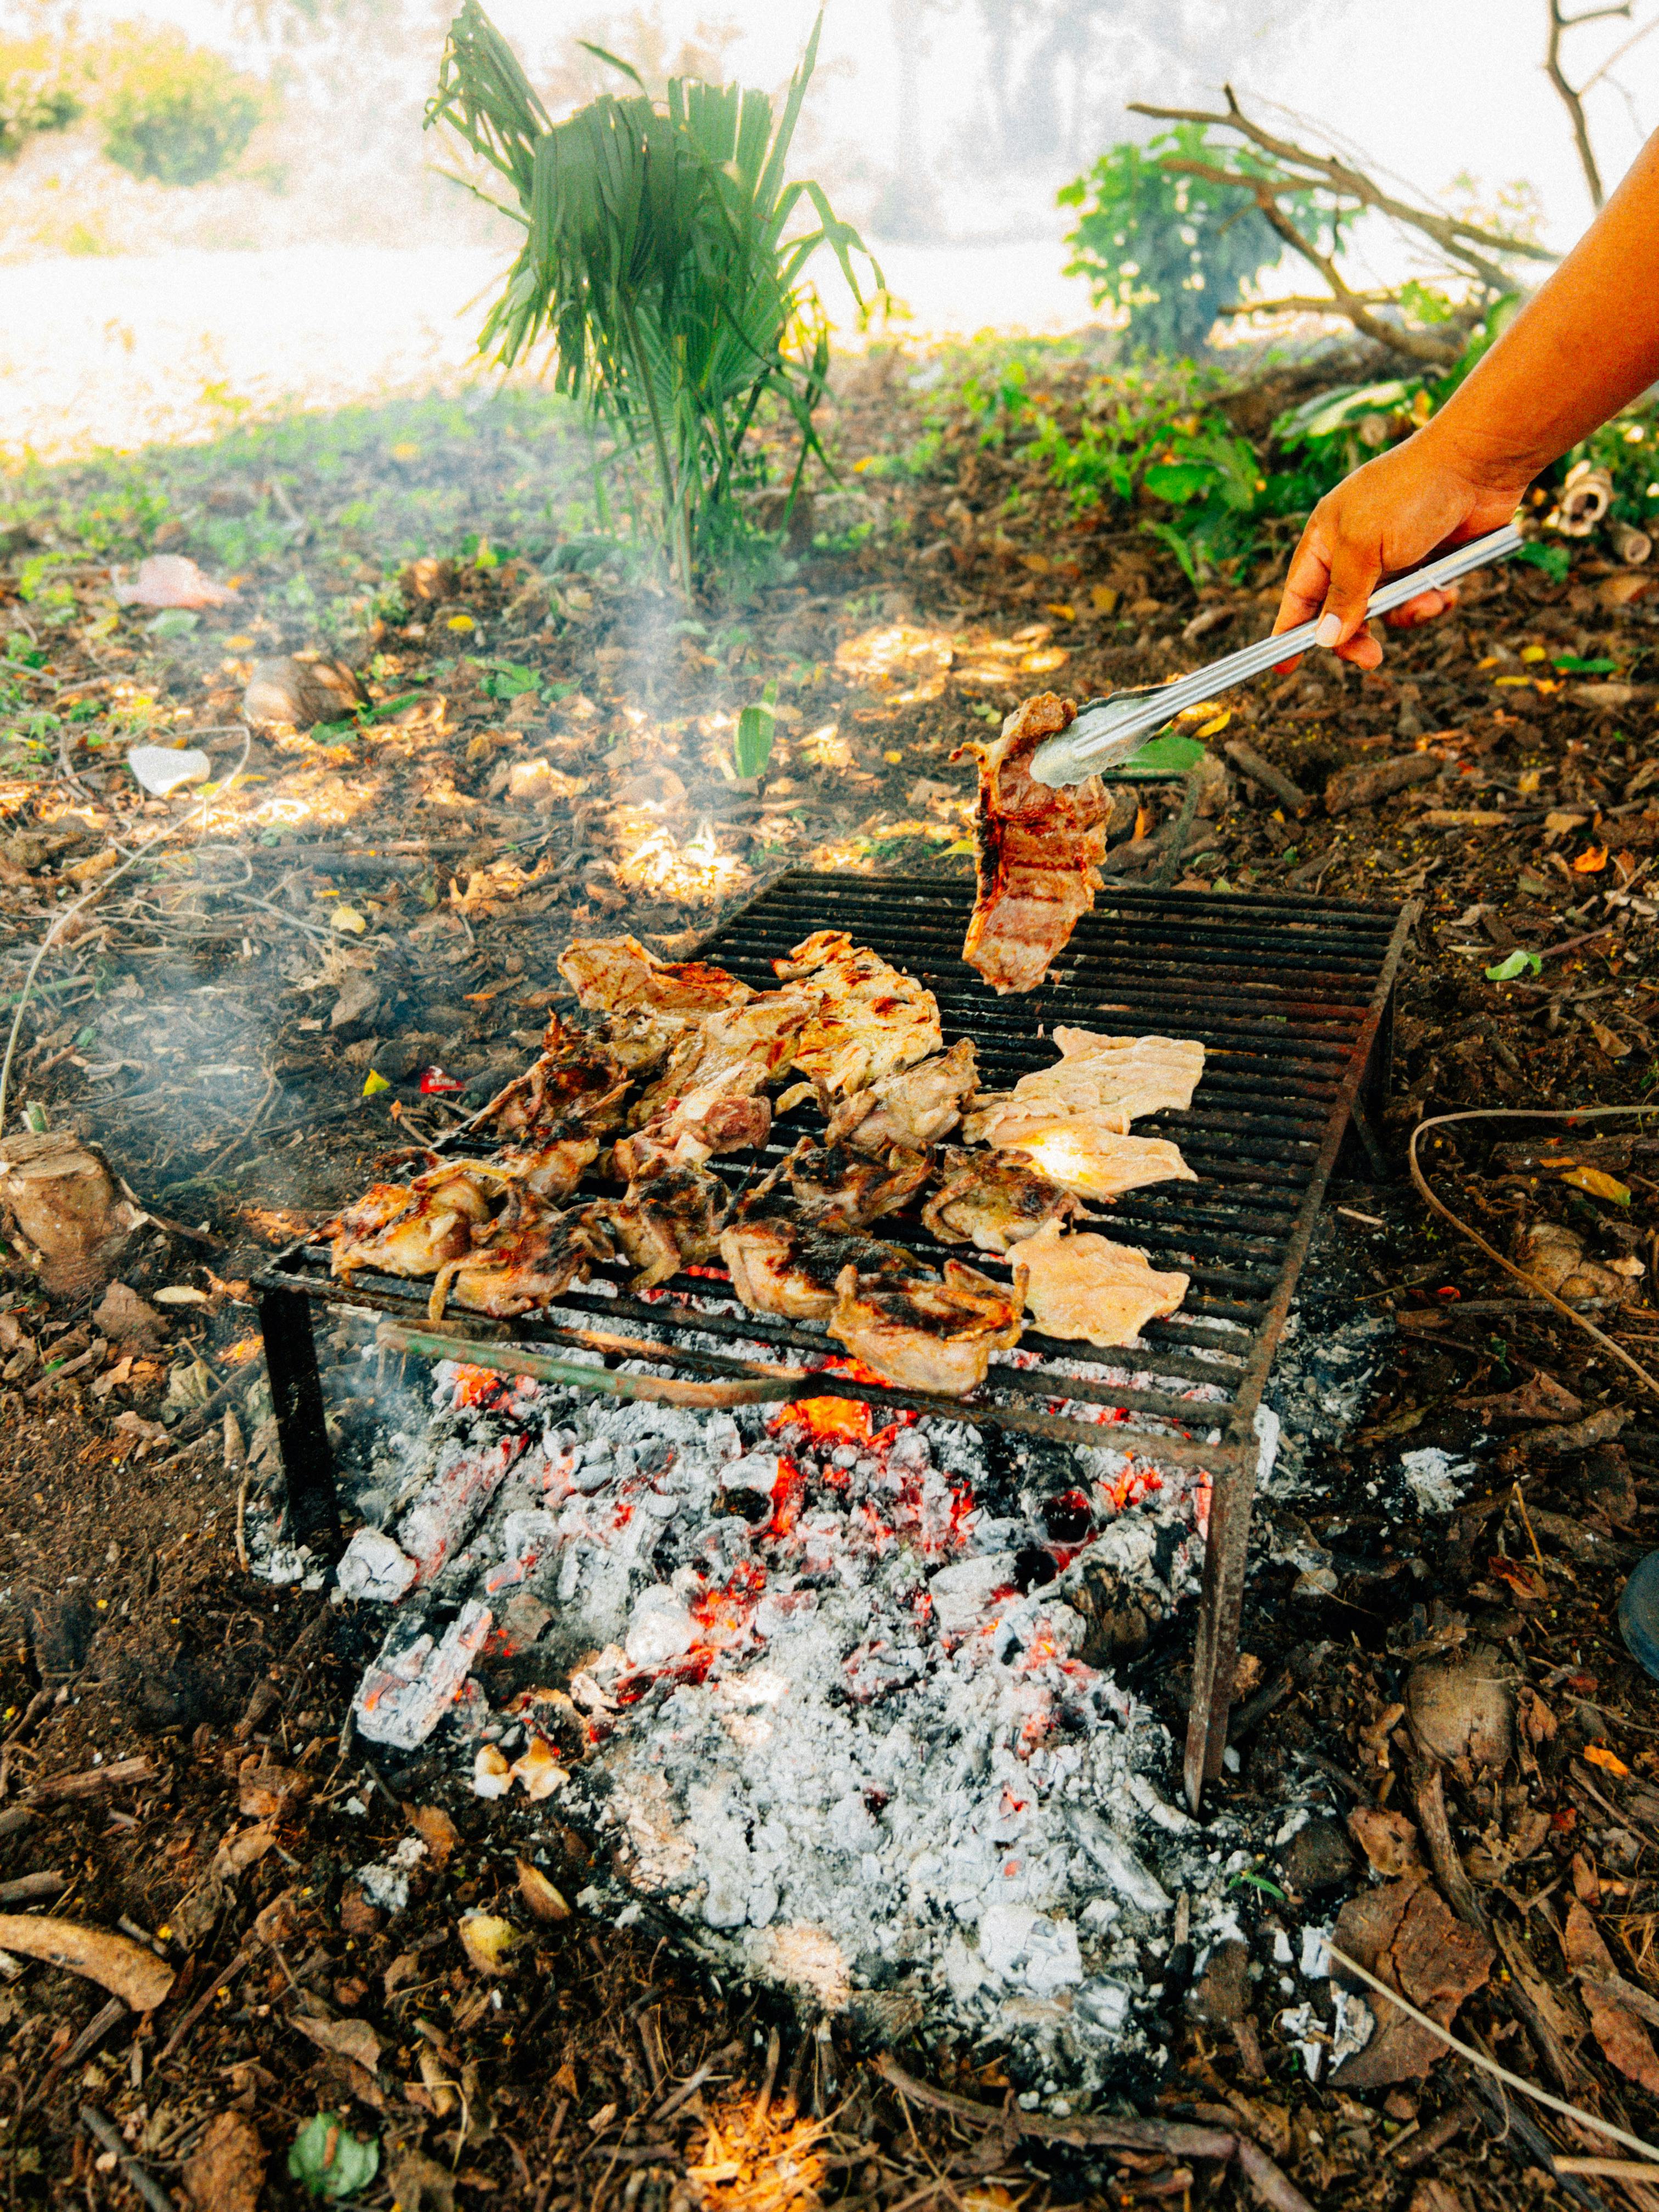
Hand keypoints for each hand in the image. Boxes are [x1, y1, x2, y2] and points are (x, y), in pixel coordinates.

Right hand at [1272, 431, 1527, 669]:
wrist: (1479, 463)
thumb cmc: (1410, 493)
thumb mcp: (1364, 546)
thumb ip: (1343, 595)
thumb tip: (1323, 639)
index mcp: (1326, 538)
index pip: (1299, 594)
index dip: (1290, 631)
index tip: (1283, 668)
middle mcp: (1356, 549)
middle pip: (1342, 612)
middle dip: (1357, 636)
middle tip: (1371, 657)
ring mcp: (1394, 556)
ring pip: (1385, 611)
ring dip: (1406, 615)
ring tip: (1428, 602)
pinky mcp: (1429, 560)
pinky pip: (1419, 599)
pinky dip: (1431, 602)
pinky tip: (1447, 591)